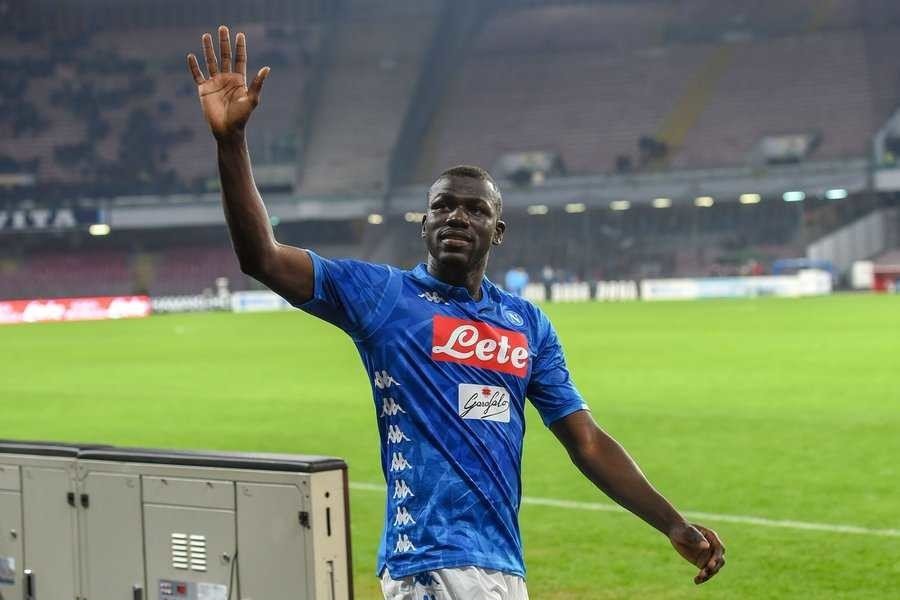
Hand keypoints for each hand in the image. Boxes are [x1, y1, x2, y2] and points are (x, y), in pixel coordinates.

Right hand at [187, 25, 269, 139]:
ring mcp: (215, 83)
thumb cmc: (241, 117)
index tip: (240, 34)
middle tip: (222, 28)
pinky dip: (194, 66)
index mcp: (239, 80)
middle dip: (224, 42)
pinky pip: (197, 75)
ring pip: (211, 62)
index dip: (240, 47)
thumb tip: (267, 68)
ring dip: (208, 49)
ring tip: (206, 35)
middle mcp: (227, 79)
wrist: (227, 130)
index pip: (239, 59)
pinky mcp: (204, 90)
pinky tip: (191, 56)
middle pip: (224, 56)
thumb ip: (257, 83)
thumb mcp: (252, 99)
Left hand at [668, 522, 724, 583]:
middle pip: (720, 561)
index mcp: (712, 538)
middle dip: (714, 568)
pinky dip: (702, 577)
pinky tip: (696, 581)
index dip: (717, 557)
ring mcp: (708, 556)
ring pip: (713, 569)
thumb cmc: (682, 529)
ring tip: (699, 577)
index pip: (720, 549)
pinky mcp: (702, 563)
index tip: (711, 564)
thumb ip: (696, 538)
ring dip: (708, 574)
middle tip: (704, 572)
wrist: (675, 532)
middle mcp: (713, 548)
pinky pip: (705, 572)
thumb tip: (706, 546)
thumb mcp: (687, 532)